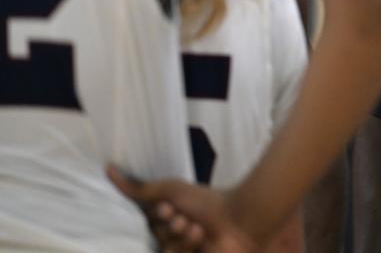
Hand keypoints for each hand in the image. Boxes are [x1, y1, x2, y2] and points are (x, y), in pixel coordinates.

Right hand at [108, 166, 256, 252]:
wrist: (239, 220)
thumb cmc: (207, 202)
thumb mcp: (171, 190)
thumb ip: (140, 187)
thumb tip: (108, 168)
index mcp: (169, 217)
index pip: (148, 223)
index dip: (158, 216)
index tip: (169, 208)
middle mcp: (175, 234)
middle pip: (157, 237)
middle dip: (171, 227)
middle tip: (185, 219)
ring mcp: (183, 249)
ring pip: (167, 250)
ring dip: (182, 239)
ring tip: (198, 230)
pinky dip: (187, 249)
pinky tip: (202, 241)